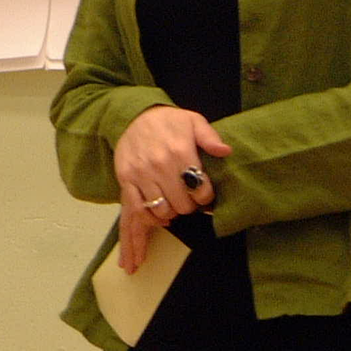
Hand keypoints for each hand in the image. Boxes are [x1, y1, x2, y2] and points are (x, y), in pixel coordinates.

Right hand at [114, 105, 231, 273]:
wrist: (132, 115)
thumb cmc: (167, 121)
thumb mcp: (192, 120)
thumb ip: (209, 136)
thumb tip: (225, 151)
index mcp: (178, 151)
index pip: (199, 188)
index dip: (206, 198)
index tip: (205, 196)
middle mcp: (158, 165)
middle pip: (180, 205)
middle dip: (188, 208)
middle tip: (189, 203)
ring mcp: (140, 175)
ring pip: (158, 212)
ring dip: (168, 217)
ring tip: (172, 214)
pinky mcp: (125, 181)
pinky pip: (134, 211)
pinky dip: (144, 226)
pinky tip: (149, 235)